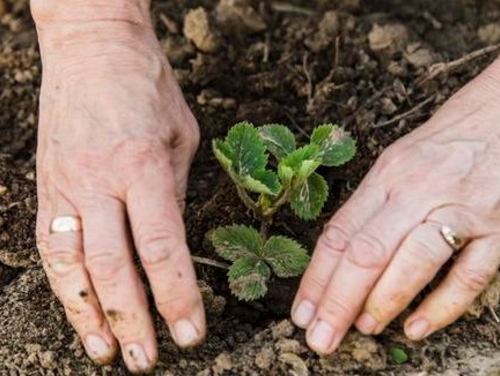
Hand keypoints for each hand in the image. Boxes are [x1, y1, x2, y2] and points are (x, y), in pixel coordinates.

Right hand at [33, 1, 204, 371]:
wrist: (94, 49)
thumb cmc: (148, 90)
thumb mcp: (181, 138)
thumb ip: (175, 193)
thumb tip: (173, 244)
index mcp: (142, 167)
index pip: (163, 248)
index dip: (177, 297)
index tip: (191, 332)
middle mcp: (100, 183)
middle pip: (115, 268)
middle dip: (134, 320)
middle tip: (148, 359)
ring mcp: (66, 188)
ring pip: (73, 267)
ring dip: (90, 316)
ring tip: (108, 353)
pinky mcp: (47, 188)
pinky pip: (52, 247)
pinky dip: (64, 287)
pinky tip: (79, 314)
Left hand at [292, 58, 499, 352]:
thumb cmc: (444, 141)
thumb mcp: (397, 162)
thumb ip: (370, 206)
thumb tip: (338, 256)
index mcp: (387, 175)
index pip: (340, 233)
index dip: (316, 277)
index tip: (300, 312)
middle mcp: (417, 190)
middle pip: (367, 251)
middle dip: (337, 301)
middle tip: (319, 339)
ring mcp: (461, 208)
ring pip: (413, 261)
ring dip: (382, 302)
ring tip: (362, 329)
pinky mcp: (499, 227)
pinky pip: (470, 273)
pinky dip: (442, 305)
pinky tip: (417, 327)